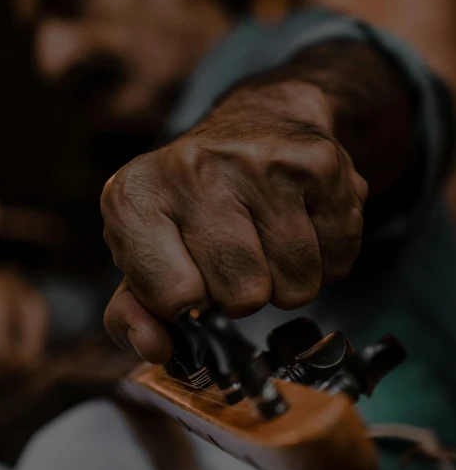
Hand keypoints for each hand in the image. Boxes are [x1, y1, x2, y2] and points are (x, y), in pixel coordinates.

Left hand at [101, 81, 367, 362]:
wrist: (258, 121)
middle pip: (242, 297)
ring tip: (269, 238)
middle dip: (244, 293)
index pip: (173, 299)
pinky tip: (303, 222)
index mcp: (133, 196)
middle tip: (237, 255)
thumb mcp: (144, 251)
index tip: (191, 275)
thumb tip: (155, 348)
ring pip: (296, 284)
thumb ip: (131, 312)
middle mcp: (191, 168)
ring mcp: (258, 160)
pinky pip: (338, 258)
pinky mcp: (318, 161)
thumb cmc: (194, 202)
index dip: (190, 300)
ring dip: (288, 280)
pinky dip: (327, 258)